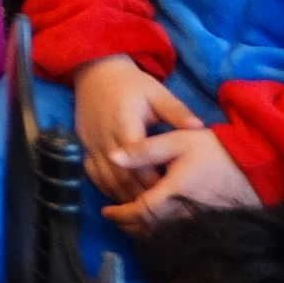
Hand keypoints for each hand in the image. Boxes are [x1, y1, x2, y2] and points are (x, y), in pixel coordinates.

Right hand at [72, 55, 202, 202]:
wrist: (96, 72)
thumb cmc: (131, 84)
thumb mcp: (156, 93)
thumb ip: (176, 111)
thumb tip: (199, 127)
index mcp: (125, 125)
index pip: (140, 163)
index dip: (154, 182)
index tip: (172, 194)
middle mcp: (105, 138)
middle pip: (122, 176)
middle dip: (140, 196)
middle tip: (161, 211)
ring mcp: (91, 143)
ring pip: (106, 178)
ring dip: (123, 196)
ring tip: (144, 210)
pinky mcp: (84, 145)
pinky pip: (93, 173)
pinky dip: (106, 187)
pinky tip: (120, 197)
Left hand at [102, 127, 259, 228]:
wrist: (254, 168)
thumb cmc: (214, 152)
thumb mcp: (177, 142)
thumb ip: (144, 150)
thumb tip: (112, 157)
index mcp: (173, 193)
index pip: (140, 212)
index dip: (120, 214)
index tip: (106, 211)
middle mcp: (184, 213)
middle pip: (148, 229)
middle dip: (127, 225)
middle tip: (114, 217)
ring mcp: (197, 222)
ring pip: (162, 234)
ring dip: (142, 230)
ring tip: (128, 220)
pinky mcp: (207, 224)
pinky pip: (177, 233)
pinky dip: (160, 231)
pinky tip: (153, 222)